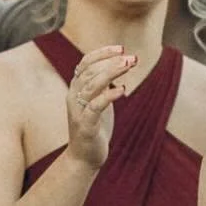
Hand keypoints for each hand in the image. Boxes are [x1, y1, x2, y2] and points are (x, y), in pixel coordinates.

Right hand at [65, 45, 134, 171]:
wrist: (84, 157)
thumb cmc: (94, 127)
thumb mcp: (99, 101)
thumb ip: (103, 85)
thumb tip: (117, 66)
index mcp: (76, 89)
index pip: (85, 63)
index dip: (102, 53)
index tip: (121, 48)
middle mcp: (73, 96)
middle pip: (90, 72)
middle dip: (111, 62)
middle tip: (132, 58)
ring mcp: (78, 111)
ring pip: (91, 86)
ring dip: (110, 73)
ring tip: (128, 66)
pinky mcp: (85, 125)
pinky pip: (95, 107)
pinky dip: (108, 96)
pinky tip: (122, 89)